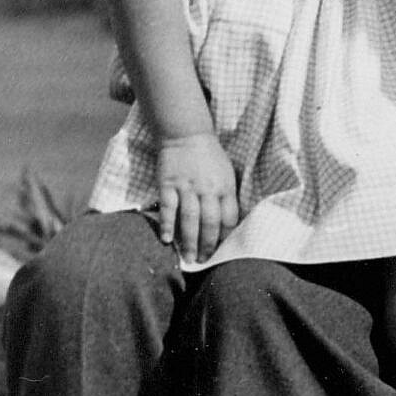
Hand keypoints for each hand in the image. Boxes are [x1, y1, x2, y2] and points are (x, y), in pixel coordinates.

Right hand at [155, 133, 238, 265]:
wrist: (186, 134)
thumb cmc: (210, 157)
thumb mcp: (227, 174)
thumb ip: (227, 196)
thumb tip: (228, 223)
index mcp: (225, 187)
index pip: (229, 218)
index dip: (224, 237)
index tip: (220, 250)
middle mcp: (208, 189)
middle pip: (210, 223)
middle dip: (208, 245)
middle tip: (203, 261)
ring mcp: (187, 187)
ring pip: (190, 219)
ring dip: (189, 241)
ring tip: (189, 258)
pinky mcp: (168, 184)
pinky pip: (169, 208)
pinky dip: (168, 225)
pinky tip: (167, 240)